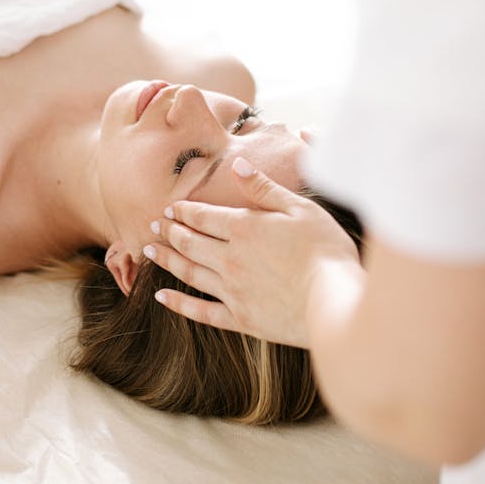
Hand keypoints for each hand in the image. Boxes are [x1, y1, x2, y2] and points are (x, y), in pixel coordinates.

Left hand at [145, 157, 360, 347]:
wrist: (334, 301)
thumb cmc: (324, 250)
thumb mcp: (299, 208)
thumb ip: (263, 188)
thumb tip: (237, 164)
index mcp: (244, 228)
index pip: (203, 216)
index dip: (183, 211)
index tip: (169, 208)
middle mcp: (230, 258)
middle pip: (190, 242)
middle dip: (169, 231)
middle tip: (153, 225)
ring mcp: (232, 291)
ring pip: (189, 272)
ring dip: (166, 260)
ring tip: (149, 251)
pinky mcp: (240, 319)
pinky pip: (201, 312)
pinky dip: (178, 304)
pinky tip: (162, 297)